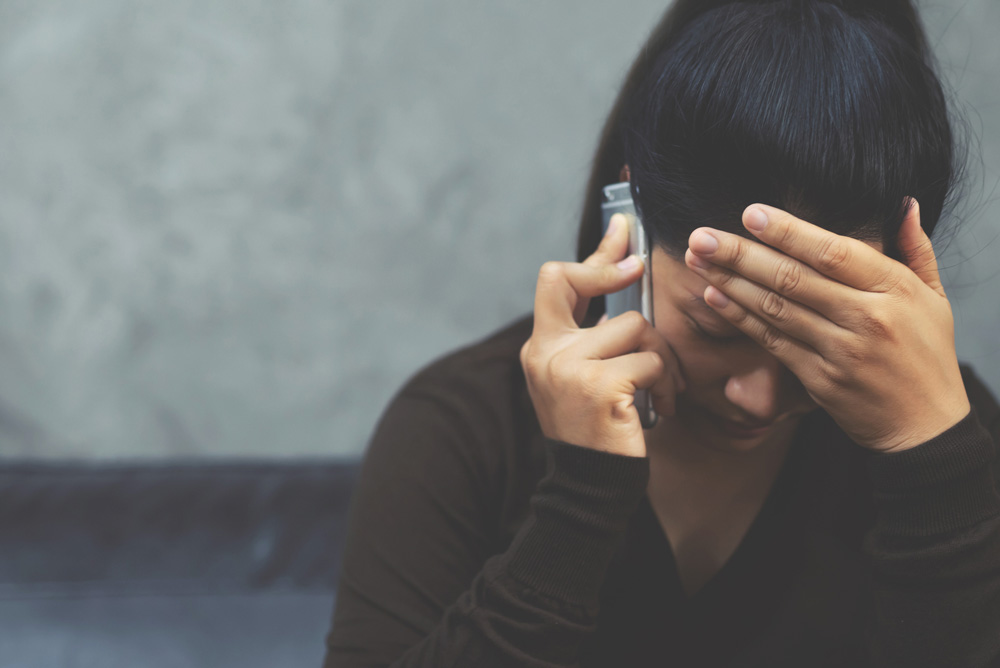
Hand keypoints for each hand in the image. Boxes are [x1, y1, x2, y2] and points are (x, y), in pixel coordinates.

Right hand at [520, 214, 684, 457]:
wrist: (590, 487)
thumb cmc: (597, 431)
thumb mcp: (582, 378)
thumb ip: (592, 338)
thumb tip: (624, 283)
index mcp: (540, 348)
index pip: (555, 282)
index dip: (592, 255)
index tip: (621, 232)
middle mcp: (545, 352)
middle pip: (580, 282)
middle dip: (613, 270)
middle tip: (638, 266)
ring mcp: (568, 367)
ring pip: (634, 327)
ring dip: (659, 357)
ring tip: (659, 389)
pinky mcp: (599, 386)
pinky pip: (650, 361)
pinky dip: (665, 385)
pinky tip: (659, 409)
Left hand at [684, 200, 970, 452]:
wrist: (925, 426)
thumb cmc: (927, 356)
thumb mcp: (935, 298)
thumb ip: (915, 249)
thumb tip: (903, 203)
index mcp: (894, 289)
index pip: (832, 252)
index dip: (788, 231)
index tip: (750, 213)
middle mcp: (867, 317)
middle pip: (793, 278)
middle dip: (740, 254)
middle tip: (701, 236)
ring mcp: (841, 351)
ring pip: (776, 308)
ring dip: (731, 282)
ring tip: (698, 261)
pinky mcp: (820, 380)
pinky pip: (773, 341)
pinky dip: (741, 318)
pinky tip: (715, 297)